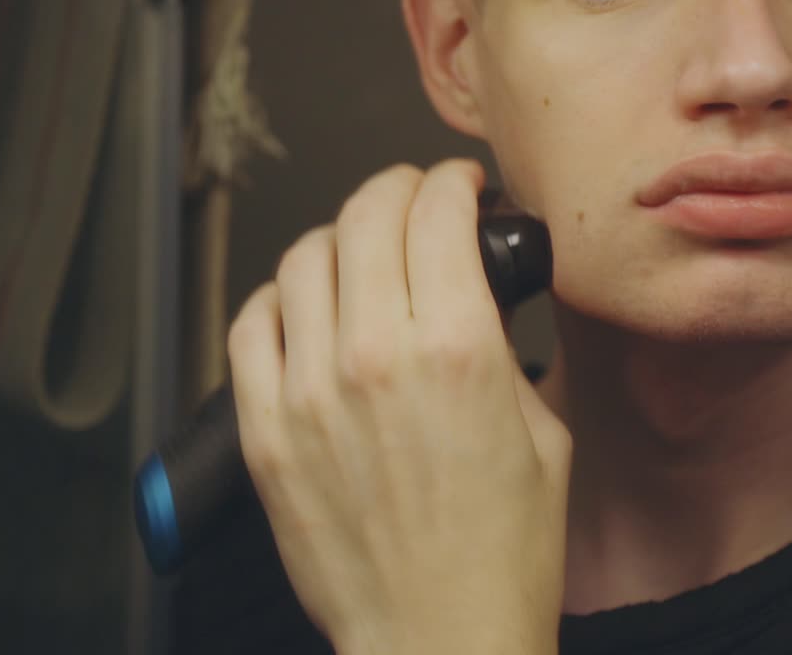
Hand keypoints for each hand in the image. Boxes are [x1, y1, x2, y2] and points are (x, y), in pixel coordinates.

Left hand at [227, 159, 571, 654]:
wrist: (440, 634)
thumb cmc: (502, 554)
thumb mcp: (541, 431)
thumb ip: (500, 347)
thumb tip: (474, 294)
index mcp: (458, 351)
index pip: (436, 212)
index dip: (452, 181)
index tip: (460, 186)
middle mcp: (374, 357)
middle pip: (366, 215)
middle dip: (398, 190)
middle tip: (416, 201)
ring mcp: (308, 392)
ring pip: (303, 257)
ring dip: (340, 236)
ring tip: (363, 251)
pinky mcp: (265, 430)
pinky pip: (251, 323)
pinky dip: (280, 295)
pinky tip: (307, 305)